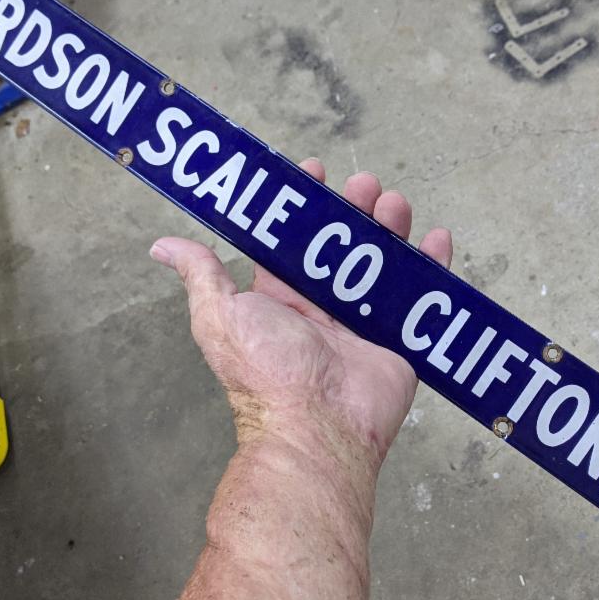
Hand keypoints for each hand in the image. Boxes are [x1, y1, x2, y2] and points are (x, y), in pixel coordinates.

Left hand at [149, 158, 452, 469]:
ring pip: (383, 261)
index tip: (314, 171)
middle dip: (355, 209)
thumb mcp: (221, 317)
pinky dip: (432, 266)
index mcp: (282, 297)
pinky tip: (436, 238)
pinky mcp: (398, 336)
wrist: (318, 427)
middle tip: (365, 185)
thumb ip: (201, 276)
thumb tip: (162, 246)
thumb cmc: (267, 375)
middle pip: (344, 244)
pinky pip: (420, 295)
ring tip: (395, 204)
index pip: (294, 239)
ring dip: (391, 228)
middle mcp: (323, 305)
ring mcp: (364, 320)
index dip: (304, 204)